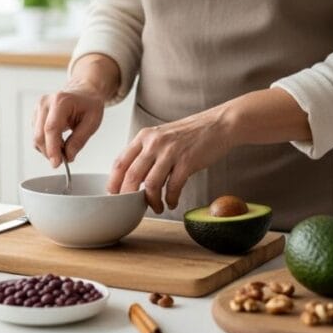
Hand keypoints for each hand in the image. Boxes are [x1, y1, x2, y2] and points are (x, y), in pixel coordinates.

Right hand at [33, 85, 105, 167]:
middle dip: (50, 152)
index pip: (51, 128)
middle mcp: (45, 103)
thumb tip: (68, 156)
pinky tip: (59, 141)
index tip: (57, 163)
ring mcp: (38, 108)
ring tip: (65, 146)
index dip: (52, 148)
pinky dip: (47, 143)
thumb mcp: (92, 121)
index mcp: (61, 101)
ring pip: (36, 137)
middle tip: (65, 159)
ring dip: (49, 148)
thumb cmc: (89, 104)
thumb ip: (79, 140)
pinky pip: (37, 135)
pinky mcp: (36, 115)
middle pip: (40, 135)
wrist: (83, 92)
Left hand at [107, 105, 235, 213]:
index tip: (114, 196)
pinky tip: (172, 203)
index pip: (120, 162)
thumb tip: (134, 180)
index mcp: (144, 136)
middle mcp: (154, 142)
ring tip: (157, 207)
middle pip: (131, 175)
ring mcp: (170, 151)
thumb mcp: (162, 137)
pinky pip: (173, 187)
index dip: (114, 182)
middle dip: (129, 196)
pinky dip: (170, 199)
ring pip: (151, 184)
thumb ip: (146, 154)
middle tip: (132, 207)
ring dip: (152, 201)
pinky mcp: (187, 161)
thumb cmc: (190, 134)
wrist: (218, 124)